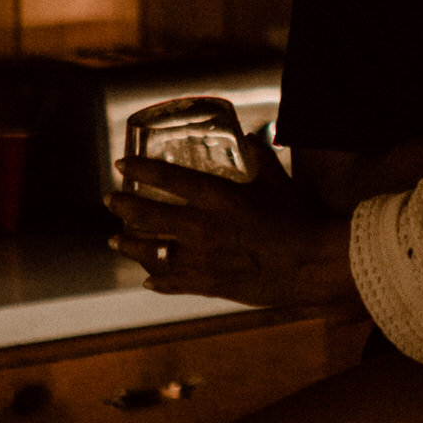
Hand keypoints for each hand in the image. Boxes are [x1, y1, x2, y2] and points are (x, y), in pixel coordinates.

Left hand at [106, 138, 361, 308]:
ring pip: (151, 253)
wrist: (312, 264)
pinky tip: (148, 280)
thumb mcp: (278, 181)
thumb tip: (251, 137)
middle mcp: (202, 228)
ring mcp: (202, 260)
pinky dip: (158, 280)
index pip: (168, 179)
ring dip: (129, 245)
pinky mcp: (210, 285)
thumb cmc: (298, 218)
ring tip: (115, 240)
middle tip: (111, 201)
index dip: (141, 170)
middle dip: (124, 207)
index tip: (121, 164)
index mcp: (218, 198)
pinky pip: (173, 283)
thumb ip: (261, 158)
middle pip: (148, 216)